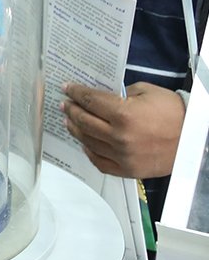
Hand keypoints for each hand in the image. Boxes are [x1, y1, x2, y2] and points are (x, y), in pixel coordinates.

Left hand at [61, 81, 185, 178]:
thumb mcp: (144, 91)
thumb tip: (100, 98)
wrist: (194, 137)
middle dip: (71, 110)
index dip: (76, 93)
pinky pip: (100, 163)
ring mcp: (123, 156)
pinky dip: (89, 152)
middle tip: (65, 104)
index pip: (90, 101)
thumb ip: (118, 94)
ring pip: (88, 142)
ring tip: (69, 121)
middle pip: (84, 121)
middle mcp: (119, 137)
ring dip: (75, 129)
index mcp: (123, 115)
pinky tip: (85, 143)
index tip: (67, 88)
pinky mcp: (129, 170)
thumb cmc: (172, 111)